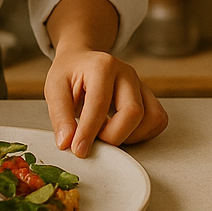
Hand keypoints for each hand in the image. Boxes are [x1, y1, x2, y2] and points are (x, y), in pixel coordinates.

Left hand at [44, 48, 167, 157]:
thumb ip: (60, 116)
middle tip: (93, 140)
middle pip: (133, 112)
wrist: (83, 60)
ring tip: (106, 132)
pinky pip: (157, 120)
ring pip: (151, 118)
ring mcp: (141, 84)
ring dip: (129, 136)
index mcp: (103, 66)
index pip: (100, 104)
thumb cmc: (69, 74)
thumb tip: (67, 143)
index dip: (89, 132)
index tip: (78, 150)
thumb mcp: (54, 89)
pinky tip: (121, 131)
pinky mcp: (148, 96)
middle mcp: (127, 73)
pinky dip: (142, 133)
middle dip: (113, 136)